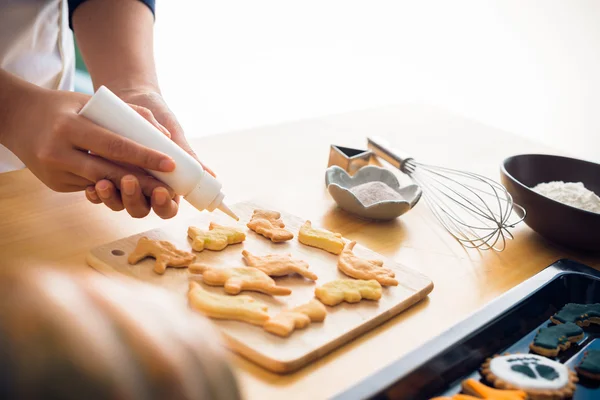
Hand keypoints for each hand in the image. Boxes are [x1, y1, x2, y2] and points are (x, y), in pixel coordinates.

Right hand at [1, 88, 177, 202]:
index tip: (170, 163)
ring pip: (102, 183)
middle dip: (144, 182)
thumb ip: (128, 114)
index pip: (115, 145)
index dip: (145, 156)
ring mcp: (55, 172)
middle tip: (171, 187)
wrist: (15, 117)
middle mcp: (59, 153)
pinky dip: (111, 185)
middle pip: (111, 172)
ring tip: (158, 190)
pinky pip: (90, 186)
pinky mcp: (55, 185)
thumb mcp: (90, 101)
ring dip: (131, 189)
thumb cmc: (61, 106)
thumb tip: (163, 136)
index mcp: (69, 127)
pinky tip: (131, 187)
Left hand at [85, 88, 214, 218]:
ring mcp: (122, 186)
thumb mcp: (173, 133)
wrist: (130, 101)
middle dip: (134, 200)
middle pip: (141, 210)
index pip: (168, 207)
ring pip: (118, 205)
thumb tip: (211, 175)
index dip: (164, 205)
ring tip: (103, 183)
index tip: (160, 191)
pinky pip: (97, 195)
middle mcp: (144, 189)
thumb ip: (187, 154)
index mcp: (166, 185)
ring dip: (111, 198)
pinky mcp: (101, 178)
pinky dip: (94, 194)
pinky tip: (89, 187)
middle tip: (129, 180)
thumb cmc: (158, 118)